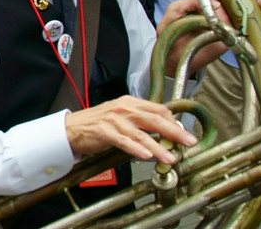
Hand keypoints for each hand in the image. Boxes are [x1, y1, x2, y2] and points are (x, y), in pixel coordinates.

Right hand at [65, 95, 194, 164]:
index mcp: (129, 103)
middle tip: (189, 141)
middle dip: (174, 131)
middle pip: (154, 119)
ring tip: (170, 157)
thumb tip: (164, 130)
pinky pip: (124, 141)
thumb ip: (140, 121)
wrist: (71, 127)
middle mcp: (123, 109)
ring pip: (141, 134)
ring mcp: (114, 120)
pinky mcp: (104, 132)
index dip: (173, 121)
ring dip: (158, 147)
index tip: (184, 133)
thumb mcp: (121, 116)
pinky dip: (136, 148)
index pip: (158, 109)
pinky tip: (146, 156)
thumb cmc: (97, 123)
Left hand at [159, 0, 260, 74]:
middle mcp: (219, 12)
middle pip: (237, 0)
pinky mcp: (231, 40)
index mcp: (206, 3)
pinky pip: (249, 34)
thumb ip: (191, 1)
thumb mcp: (176, 9)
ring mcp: (227, 26)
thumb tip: (216, 2)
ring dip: (257, 7)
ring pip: (246, 14)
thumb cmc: (172, 29)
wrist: (172, 54)